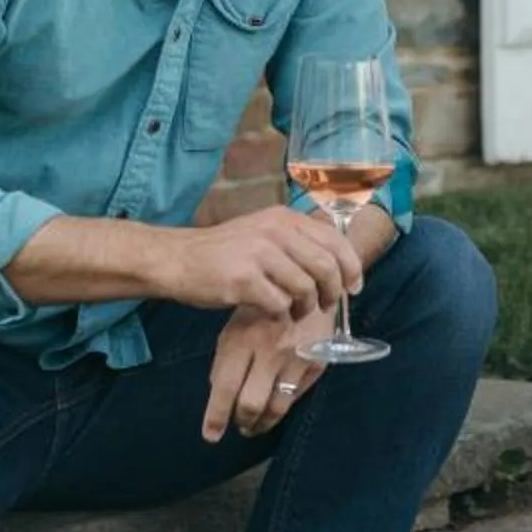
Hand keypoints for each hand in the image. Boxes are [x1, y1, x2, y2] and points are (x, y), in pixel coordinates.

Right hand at [180, 205, 361, 321]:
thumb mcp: (262, 233)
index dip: (351, 267)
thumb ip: (296, 243)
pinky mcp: (244, 279)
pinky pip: (279, 304)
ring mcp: (259, 253)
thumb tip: (337, 266)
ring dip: (304, 307)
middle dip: (331, 292)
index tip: (354, 287)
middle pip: (326, 266)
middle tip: (324, 306)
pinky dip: (279, 314)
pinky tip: (270, 313)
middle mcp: (275, 230)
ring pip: (305, 287)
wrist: (177, 260)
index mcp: (284, 217)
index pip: (335, 240)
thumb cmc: (223, 253)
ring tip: (293, 312)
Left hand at [204, 305, 328, 442]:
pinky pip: (296, 396)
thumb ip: (227, 358)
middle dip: (241, 422)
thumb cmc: (264, 305)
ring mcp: (295, 358)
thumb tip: (219, 391)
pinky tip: (274, 407)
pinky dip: (282, 406)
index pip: (225, 388)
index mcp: (242, 339)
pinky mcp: (317, 363)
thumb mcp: (236, 324)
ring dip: (262, 423)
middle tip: (238, 426)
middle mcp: (269, 351)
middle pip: (251, 404)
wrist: (310, 282)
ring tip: (254, 426)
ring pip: (276, 407)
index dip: (216, 416)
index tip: (210, 435)